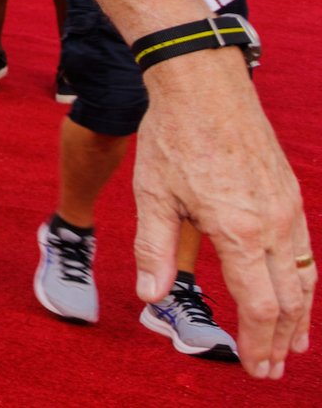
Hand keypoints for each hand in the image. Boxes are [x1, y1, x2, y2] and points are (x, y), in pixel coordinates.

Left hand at [133, 50, 313, 377]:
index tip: (254, 367)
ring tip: (294, 344)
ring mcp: (288, 208)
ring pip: (304, 277)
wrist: (204, 85)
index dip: (257, 341)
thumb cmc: (172, 139)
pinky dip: (303, 281)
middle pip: (289, 300)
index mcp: (238, 232)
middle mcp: (273, 224)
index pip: (259, 305)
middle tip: (271, 369)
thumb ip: (153, 250)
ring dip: (300, 316)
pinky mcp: (290, 193)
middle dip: (280, 339)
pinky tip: (295, 291)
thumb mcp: (152, 195)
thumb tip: (150, 298)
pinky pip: (304, 249)